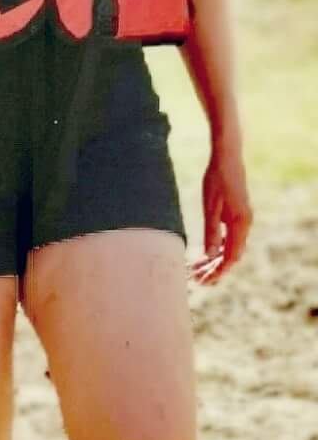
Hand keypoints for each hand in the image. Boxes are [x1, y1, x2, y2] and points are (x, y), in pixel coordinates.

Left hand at [193, 138, 252, 284]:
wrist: (227, 157)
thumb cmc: (216, 178)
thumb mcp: (210, 205)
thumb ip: (211, 230)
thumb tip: (210, 254)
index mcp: (240, 222)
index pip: (231, 256)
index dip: (217, 271)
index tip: (203, 281)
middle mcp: (245, 223)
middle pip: (231, 255)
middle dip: (214, 270)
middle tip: (195, 281)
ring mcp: (242, 220)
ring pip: (229, 248)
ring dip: (213, 261)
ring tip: (195, 272)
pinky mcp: (236, 216)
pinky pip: (228, 238)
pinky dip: (216, 249)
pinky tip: (202, 256)